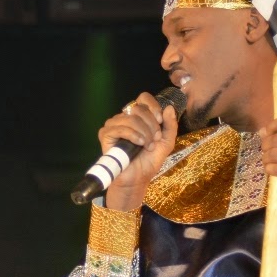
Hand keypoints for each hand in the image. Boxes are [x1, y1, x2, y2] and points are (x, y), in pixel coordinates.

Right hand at [98, 92, 179, 210]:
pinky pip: (120, 128)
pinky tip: (139, 144)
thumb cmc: (149, 161)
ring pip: (131, 118)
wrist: (138, 178)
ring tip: (147, 146)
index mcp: (138, 116)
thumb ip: (170, 125)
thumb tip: (169, 107)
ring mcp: (114, 125)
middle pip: (139, 108)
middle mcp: (125, 118)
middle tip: (154, 140)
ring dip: (144, 132)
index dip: (153, 106)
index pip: (143, 98)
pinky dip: (133, 135)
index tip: (160, 121)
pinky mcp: (105, 135)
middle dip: (151, 125)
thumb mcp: (167, 142)